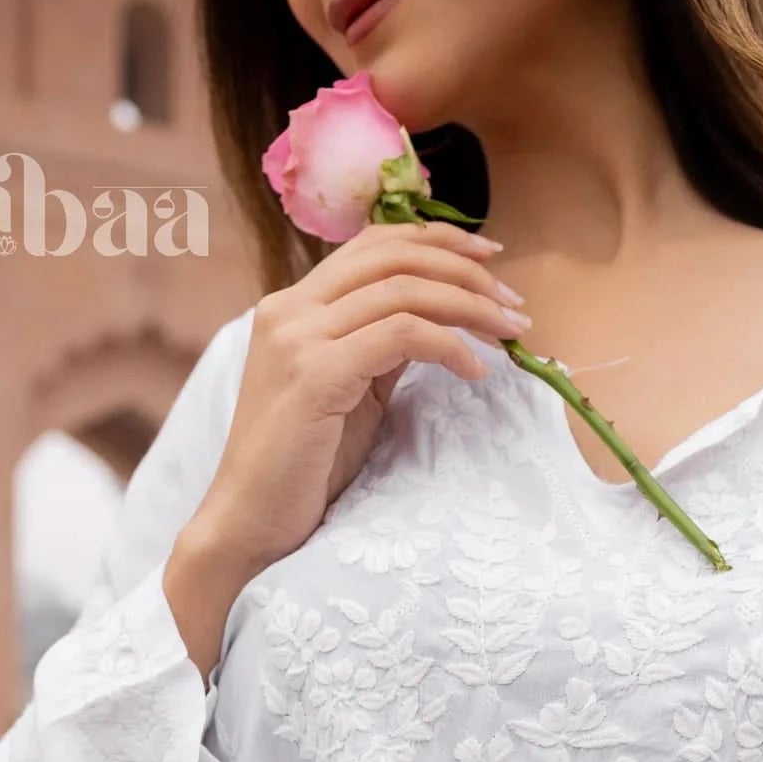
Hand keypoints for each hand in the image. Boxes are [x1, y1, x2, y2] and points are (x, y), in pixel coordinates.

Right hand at [194, 219, 527, 578]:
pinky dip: (450, 346)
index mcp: (294, 305)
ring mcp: (298, 338)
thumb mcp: (351, 390)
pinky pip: (401, 336)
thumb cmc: (303, 467)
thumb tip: (440, 317)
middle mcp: (290, 309)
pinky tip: (476, 372)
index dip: (437, 239)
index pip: (373, 244)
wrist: (249, 522)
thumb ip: (382, 346)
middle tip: (513, 305)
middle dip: (466, 271)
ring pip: (403, 290)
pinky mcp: (314, 375)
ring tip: (510, 334)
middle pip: (393, 256)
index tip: (489, 257)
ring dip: (470, 307)